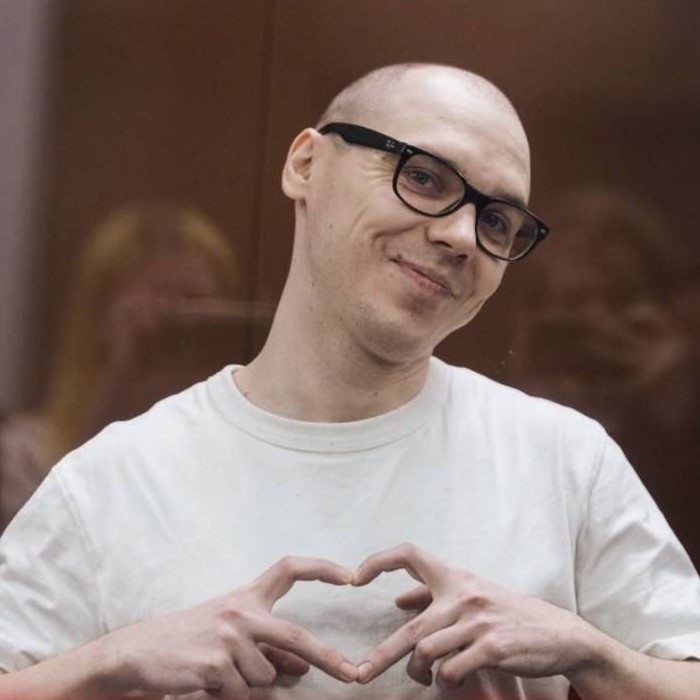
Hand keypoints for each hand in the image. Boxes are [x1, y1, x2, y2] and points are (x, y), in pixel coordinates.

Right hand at [90, 556, 358, 698]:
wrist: (137, 652)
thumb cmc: (189, 639)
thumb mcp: (230, 633)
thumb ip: (266, 645)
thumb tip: (302, 668)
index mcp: (246, 596)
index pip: (289, 569)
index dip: (321, 567)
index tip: (348, 574)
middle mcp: (241, 611)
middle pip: (295, 636)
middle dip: (328, 658)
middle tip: (353, 673)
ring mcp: (228, 636)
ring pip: (264, 677)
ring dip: (248, 684)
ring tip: (218, 672)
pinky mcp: (215, 664)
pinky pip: (242, 693)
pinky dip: (230, 695)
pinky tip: (207, 681)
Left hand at [353, 543, 598, 688]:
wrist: (557, 632)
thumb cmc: (505, 612)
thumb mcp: (471, 594)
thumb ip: (433, 594)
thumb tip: (398, 600)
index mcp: (454, 577)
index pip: (409, 553)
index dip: (378, 560)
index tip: (355, 577)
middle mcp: (463, 595)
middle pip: (410, 628)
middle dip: (381, 656)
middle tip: (358, 674)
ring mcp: (477, 622)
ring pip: (427, 653)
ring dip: (420, 674)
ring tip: (426, 679)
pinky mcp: (493, 649)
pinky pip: (451, 672)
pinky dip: (445, 683)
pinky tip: (452, 681)